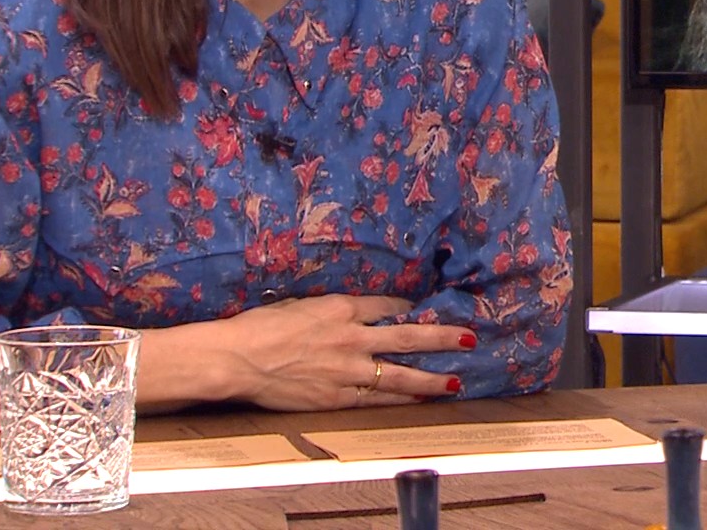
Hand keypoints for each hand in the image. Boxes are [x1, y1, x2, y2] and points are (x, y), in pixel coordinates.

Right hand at [138, 293, 474, 411]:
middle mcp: (352, 337)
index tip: (426, 309)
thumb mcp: (301, 304)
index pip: (389, 306)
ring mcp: (347, 370)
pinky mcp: (337, 397)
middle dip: (442, 338)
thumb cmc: (261, 326)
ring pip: (400, 375)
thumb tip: (351, 309)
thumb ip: (331, 308)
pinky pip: (378, 400)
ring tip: (456, 382)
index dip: (410, 308)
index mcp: (342, 308)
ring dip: (431, 379)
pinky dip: (401, 401)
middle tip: (469, 339)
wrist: (238, 359)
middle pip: (409, 337)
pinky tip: (420, 402)